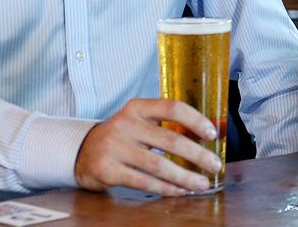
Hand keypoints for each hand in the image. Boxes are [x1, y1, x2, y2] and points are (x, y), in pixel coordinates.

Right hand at [74, 98, 220, 195]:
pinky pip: (144, 181)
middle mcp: (125, 124)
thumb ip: (164, 125)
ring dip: (184, 176)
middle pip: (169, 140)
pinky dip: (166, 188)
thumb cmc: (122, 136)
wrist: (83, 152)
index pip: (172, 108)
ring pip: (158, 164)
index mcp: (137, 107)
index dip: (195, 120)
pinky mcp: (108, 170)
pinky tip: (180, 190)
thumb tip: (205, 138)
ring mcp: (114, 147)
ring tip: (202, 183)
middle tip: (215, 165)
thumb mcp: (138, 121)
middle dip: (197, 155)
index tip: (212, 134)